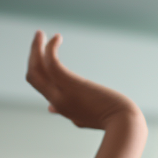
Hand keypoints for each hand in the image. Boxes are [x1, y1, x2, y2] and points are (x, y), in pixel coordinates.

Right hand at [27, 31, 141, 130]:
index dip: (37, 69)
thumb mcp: (82, 118)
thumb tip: (49, 108)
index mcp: (61, 107)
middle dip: (33, 55)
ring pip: (37, 68)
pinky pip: (52, 63)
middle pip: (33, 75)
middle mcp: (57, 101)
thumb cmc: (111, 122)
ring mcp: (63, 94)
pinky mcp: (73, 85)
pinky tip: (57, 38)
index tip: (41, 54)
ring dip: (36, 48)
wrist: (124, 124)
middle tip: (38, 37)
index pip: (38, 85)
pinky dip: (50, 49)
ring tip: (40, 33)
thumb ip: (66, 112)